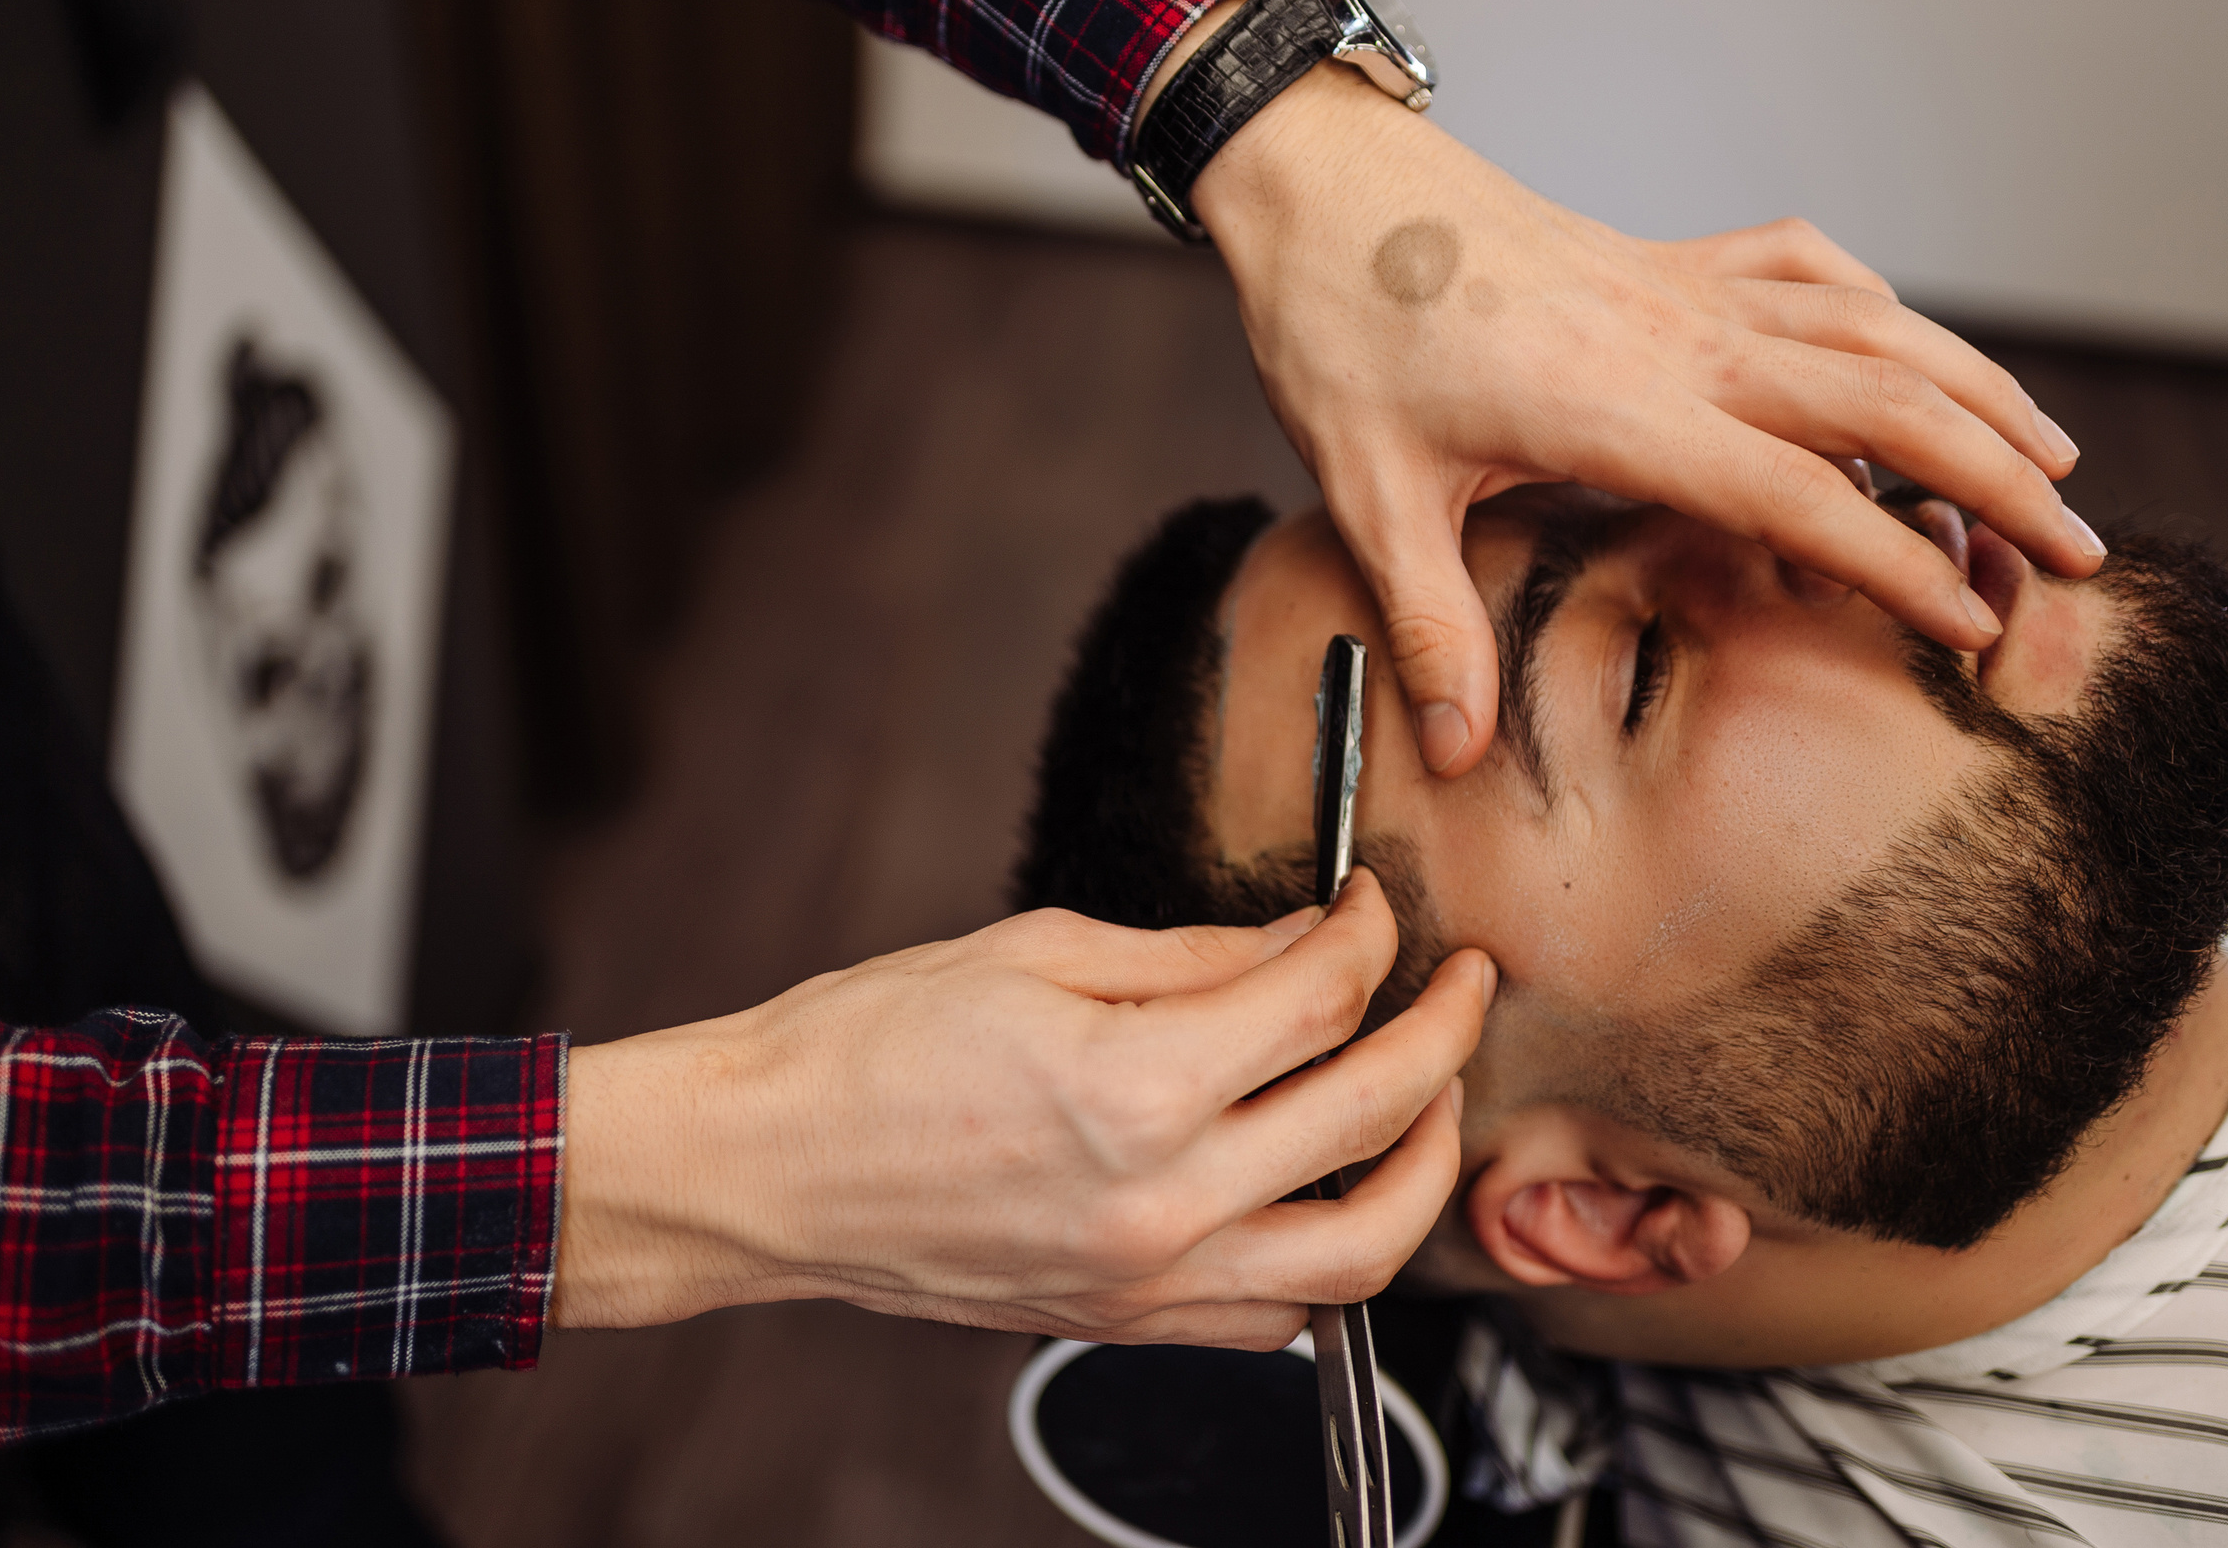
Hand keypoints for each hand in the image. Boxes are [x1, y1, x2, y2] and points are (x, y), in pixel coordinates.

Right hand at [550, 870, 1490, 1346]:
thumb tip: (1302, 942)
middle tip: (1460, 984)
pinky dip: (1337, 1264)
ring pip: (1364, 1252)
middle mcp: (1160, 1198)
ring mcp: (1149, 1278)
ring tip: (1431, 1104)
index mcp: (1134, 1084)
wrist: (767, 1170)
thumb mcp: (1035, 954)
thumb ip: (1194, 956)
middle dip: (1442, 1032)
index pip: (1319, 996)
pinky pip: (1281, 1320)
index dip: (1368, 932)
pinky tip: (1332, 1198)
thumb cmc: (869, 1047)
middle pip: (1373, 1113)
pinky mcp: (1127, 1322)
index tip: (1371, 904)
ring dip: (1422, 1167)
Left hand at [1187, 61, 2106, 776]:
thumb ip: (1432, 626)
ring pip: (1876, 325)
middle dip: (1999, 478)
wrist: (1328, 187)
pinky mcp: (1673, 254)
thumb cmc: (1345, 335)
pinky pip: (1813, 267)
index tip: (1976, 625)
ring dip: (1976, 387)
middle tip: (2081, 553)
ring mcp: (1687, 286)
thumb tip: (1457, 751)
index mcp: (1622, 410)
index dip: (1899, 564)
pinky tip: (1917, 346)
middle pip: (1886, 402)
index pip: (1802, 494)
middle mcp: (1682, 339)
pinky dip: (1886, 308)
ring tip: (2055, 458)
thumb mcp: (1371, 497)